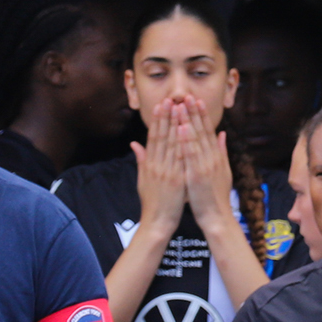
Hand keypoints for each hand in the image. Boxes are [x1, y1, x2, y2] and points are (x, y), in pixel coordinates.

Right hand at [130, 97, 186, 233]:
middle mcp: (157, 166)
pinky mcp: (176, 179)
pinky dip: (183, 143)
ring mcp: (167, 172)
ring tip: (179, 108)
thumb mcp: (142, 180)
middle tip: (170, 98)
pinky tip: (187, 130)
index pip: (153, 138)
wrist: (157, 223)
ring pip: (171, 144)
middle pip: (162, 137)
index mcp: (149, 165)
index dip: (157, 120)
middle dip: (166, 117)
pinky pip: (181, 158)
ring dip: (175, 124)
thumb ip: (141, 160)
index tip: (160, 105)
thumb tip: (134, 144)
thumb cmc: (152, 203)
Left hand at [177, 96, 237, 232]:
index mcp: (215, 157)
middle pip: (202, 131)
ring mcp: (205, 166)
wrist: (217, 218)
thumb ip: (220, 152)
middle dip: (194, 112)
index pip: (207, 132)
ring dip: (188, 121)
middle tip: (187, 95)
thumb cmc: (215, 197)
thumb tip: (221, 134)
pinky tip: (181, 128)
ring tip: (182, 105)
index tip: (196, 100)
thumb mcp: (221, 172)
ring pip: (196, 139)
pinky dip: (186, 141)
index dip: (201, 115)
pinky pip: (190, 156)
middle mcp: (211, 158)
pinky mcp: (197, 175)